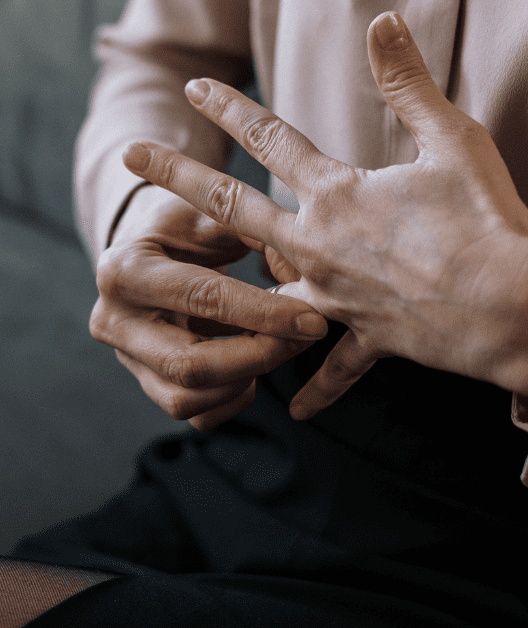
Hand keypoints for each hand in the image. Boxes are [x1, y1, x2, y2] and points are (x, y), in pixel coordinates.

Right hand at [89, 184, 326, 429]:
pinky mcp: (145, 382)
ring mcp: (125, 358)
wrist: (145, 248)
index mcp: (126, 269)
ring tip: (278, 346)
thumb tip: (307, 284)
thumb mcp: (214, 213)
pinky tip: (252, 367)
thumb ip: (261, 236)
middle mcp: (114, 321)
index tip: (312, 320)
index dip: (265, 314)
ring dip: (246, 381)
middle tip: (304, 340)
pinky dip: (231, 398)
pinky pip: (193, 414)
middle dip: (258, 357)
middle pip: (189, 365)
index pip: (204, 299)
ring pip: (187, 400)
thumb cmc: (184, 228)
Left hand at [123, 12, 527, 420]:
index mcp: (337, 195)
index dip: (230, 108)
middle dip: (179, 179)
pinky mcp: (369, 340)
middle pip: (233, 208)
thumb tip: (384, 21)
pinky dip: (318, 388)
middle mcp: (321, 247)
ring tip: (198, 294)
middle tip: (131, 158)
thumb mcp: (450, 139)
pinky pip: (334, 368)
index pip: (270, 139)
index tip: (193, 87)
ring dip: (230, 292)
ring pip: (266, 294)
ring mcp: (337, 299)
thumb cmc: (483, 221)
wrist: (510, 308)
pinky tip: (296, 410)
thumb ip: (408, 83)